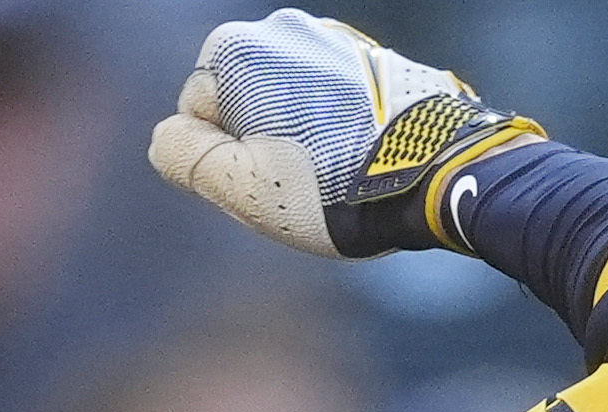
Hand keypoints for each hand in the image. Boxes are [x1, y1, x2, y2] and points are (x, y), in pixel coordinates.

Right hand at [150, 14, 533, 259]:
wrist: (438, 170)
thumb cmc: (335, 185)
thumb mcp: (242, 187)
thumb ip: (184, 156)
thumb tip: (170, 133)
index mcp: (236, 48)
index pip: (195, 114)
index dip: (224, 160)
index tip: (269, 178)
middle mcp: (281, 27)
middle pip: (242, 104)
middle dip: (260, 144)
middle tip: (303, 180)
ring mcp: (331, 38)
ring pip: (285, 103)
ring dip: (299, 138)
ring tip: (338, 171)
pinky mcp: (370, 58)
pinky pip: (329, 100)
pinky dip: (336, 128)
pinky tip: (361, 157)